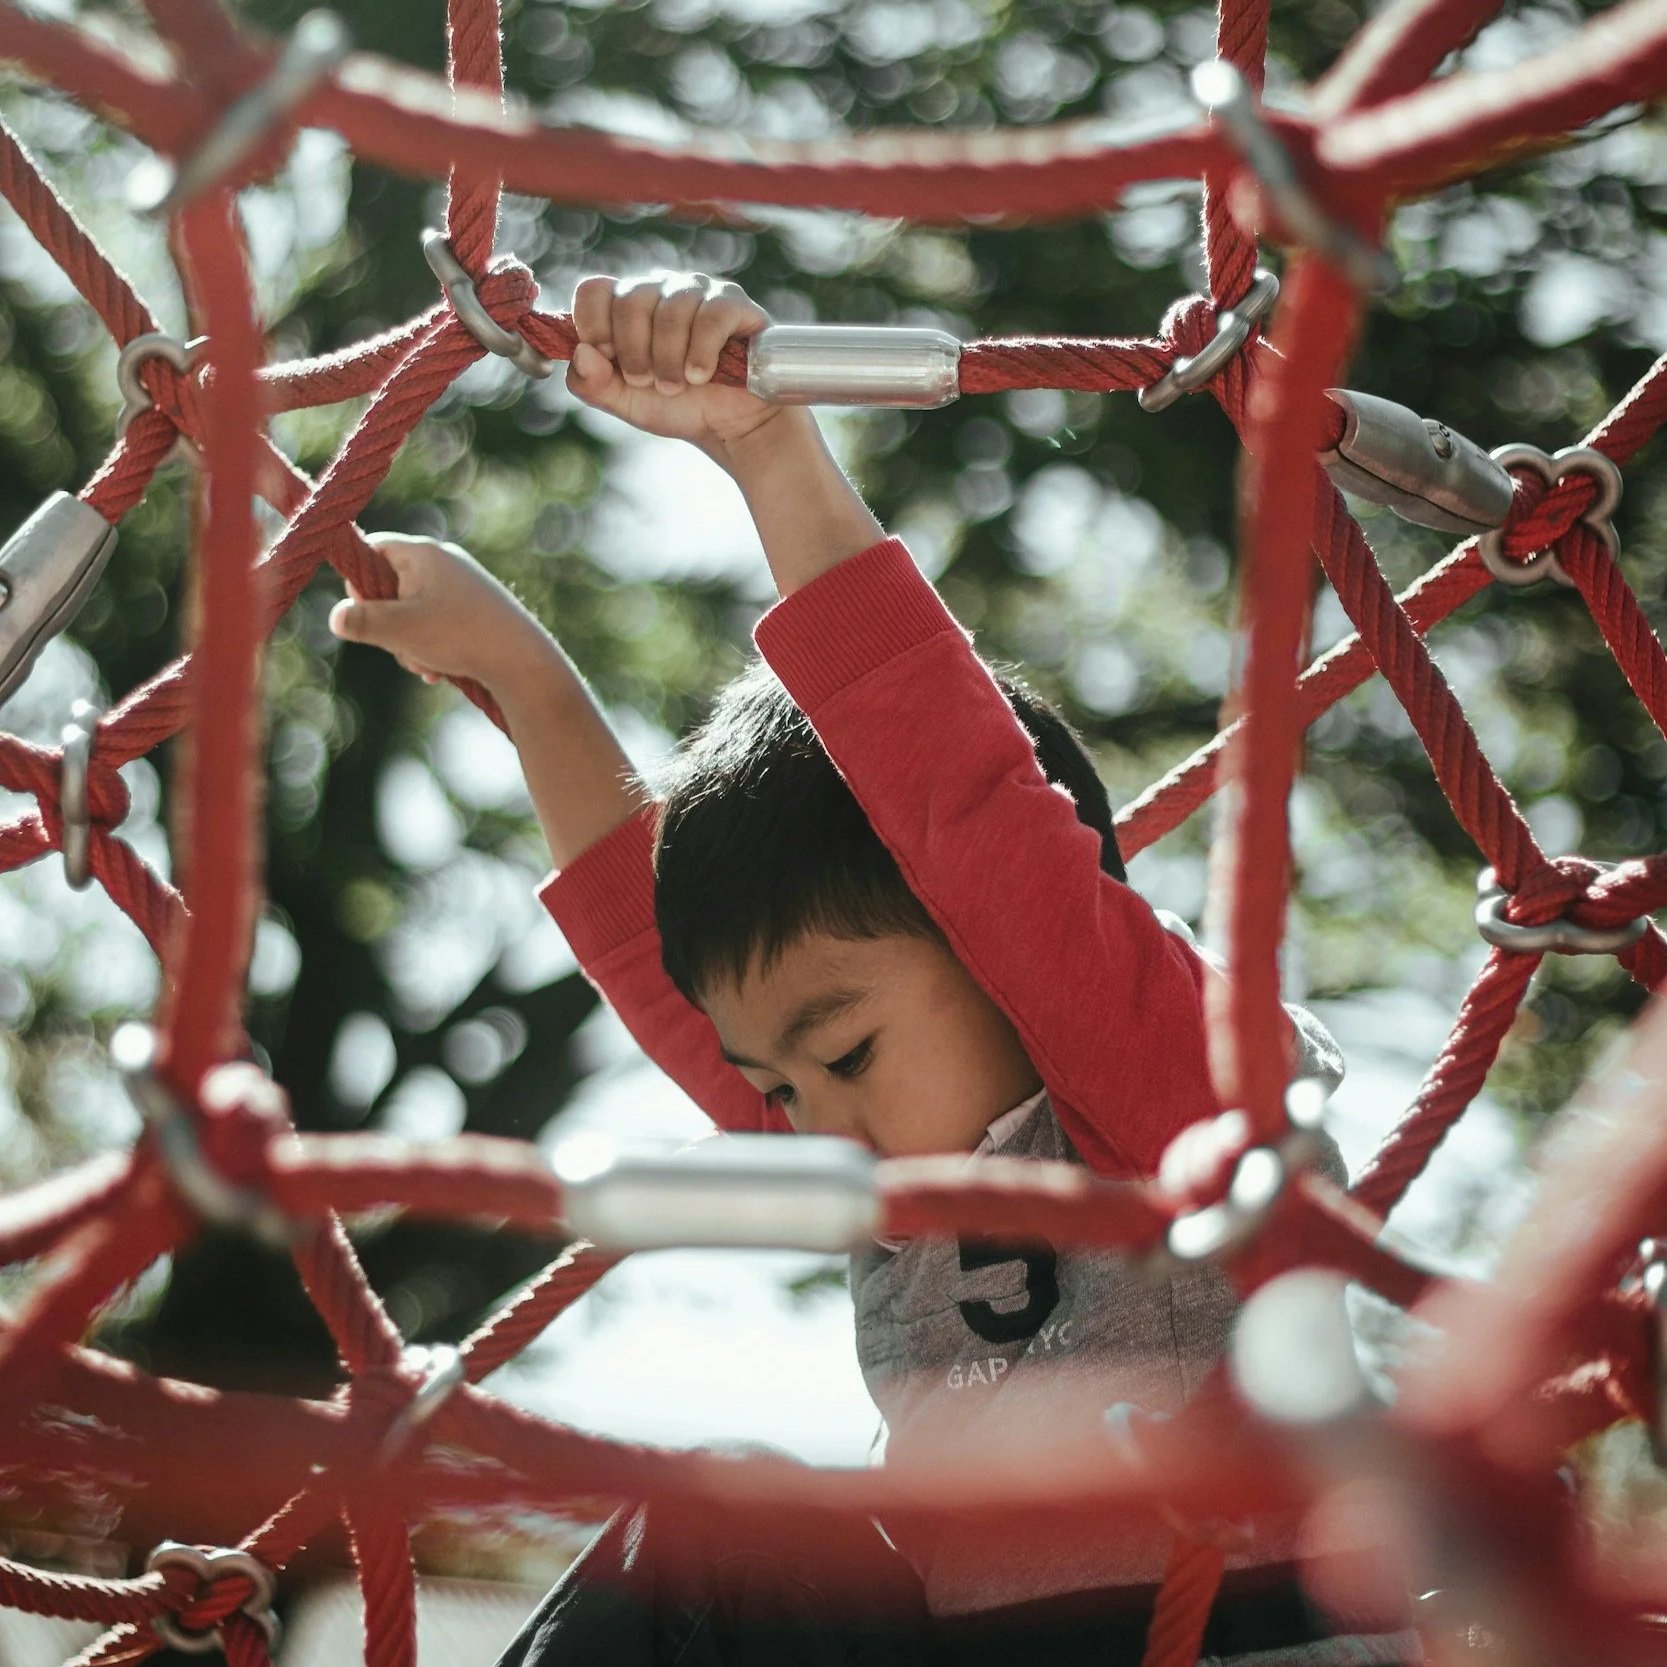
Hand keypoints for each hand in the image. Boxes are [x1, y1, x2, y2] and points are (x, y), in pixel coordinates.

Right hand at [328, 533, 552, 693]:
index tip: (365, 613)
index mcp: (422, 553)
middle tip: (403, 648)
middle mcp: (444, 561)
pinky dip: (433, 648)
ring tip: (428, 665)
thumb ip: (361, 621)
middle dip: (389, 625)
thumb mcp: (400, 630)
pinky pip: (437, 625)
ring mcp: (463, 586)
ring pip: (413, 613)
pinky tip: (441, 671)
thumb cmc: (460, 637)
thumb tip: (335, 617)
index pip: (372, 549)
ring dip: (410, 645)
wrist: (523, 660)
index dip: (360, 583)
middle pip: (391, 587)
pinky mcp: (476, 610)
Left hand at [566, 271, 792, 461]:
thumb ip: (591, 384)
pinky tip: (702, 375)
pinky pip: (710, 318)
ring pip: (670, 312)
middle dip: (635, 353)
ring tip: (678, 385)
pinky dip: (701, 354)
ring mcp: (698, 291)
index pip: (594, 290)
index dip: (593, 325)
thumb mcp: (625, 402)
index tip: (609, 359)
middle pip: (630, 300)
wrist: (729, 425)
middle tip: (649, 382)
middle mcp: (661, 288)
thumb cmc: (678, 405)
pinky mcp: (734, 304)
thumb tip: (582, 353)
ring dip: (669, 361)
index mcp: (628, 304)